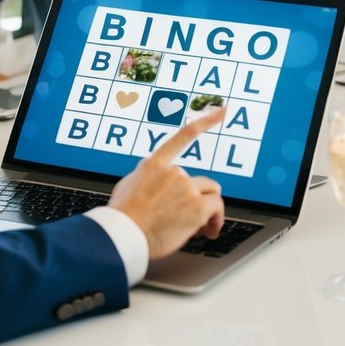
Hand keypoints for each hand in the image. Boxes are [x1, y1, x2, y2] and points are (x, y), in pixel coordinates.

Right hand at [110, 108, 224, 258]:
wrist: (123, 235)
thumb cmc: (122, 217)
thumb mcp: (127, 185)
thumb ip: (143, 175)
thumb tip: (147, 173)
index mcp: (156, 164)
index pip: (184, 136)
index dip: (205, 121)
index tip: (222, 111)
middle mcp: (174, 171)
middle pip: (198, 182)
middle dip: (196, 200)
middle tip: (190, 221)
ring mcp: (186, 187)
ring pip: (211, 194)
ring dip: (208, 210)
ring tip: (202, 228)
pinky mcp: (197, 206)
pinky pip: (216, 208)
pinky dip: (216, 220)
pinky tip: (208, 231)